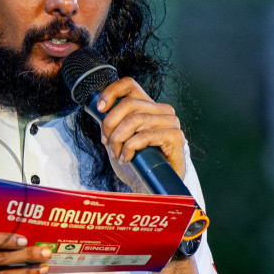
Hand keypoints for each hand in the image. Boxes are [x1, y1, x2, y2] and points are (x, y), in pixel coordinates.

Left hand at [92, 76, 185, 193]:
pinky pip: (144, 135)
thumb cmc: (136, 165)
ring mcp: (171, 123)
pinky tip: (127, 158)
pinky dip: (130, 148)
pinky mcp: (176, 137)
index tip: (100, 109)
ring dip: (118, 139)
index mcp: (148, 107)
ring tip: (117, 153)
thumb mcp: (118, 140)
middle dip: (110, 125)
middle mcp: (162, 110)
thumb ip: (112, 124)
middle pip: (129, 104)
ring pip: (135, 119)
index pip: (129, 85)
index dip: (111, 92)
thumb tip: (98, 109)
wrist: (150, 188)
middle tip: (107, 143)